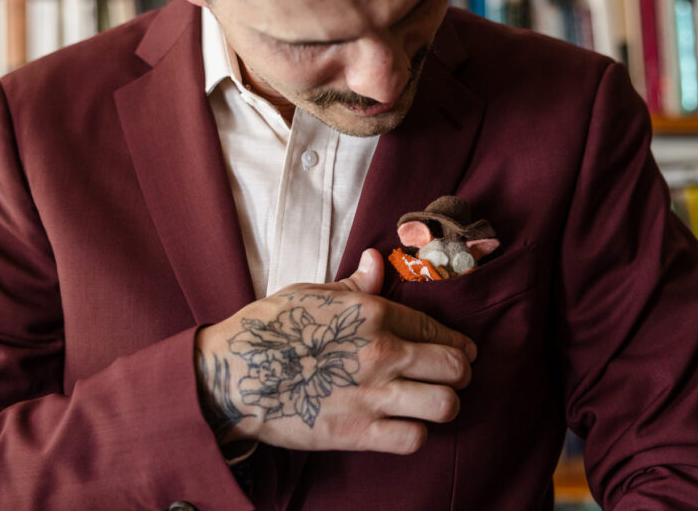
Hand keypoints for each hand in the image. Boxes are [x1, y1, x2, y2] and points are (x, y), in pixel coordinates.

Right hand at [194, 249, 476, 454]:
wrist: (232, 374)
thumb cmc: (269, 329)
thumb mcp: (312, 294)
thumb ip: (355, 284)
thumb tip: (376, 260)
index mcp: (373, 313)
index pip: (434, 326)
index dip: (455, 341)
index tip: (465, 351)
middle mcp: (381, 351)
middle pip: (453, 366)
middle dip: (460, 372)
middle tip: (454, 377)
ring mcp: (372, 394)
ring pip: (445, 404)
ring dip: (445, 405)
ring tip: (436, 404)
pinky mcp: (357, 432)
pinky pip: (413, 438)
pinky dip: (417, 434)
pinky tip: (406, 427)